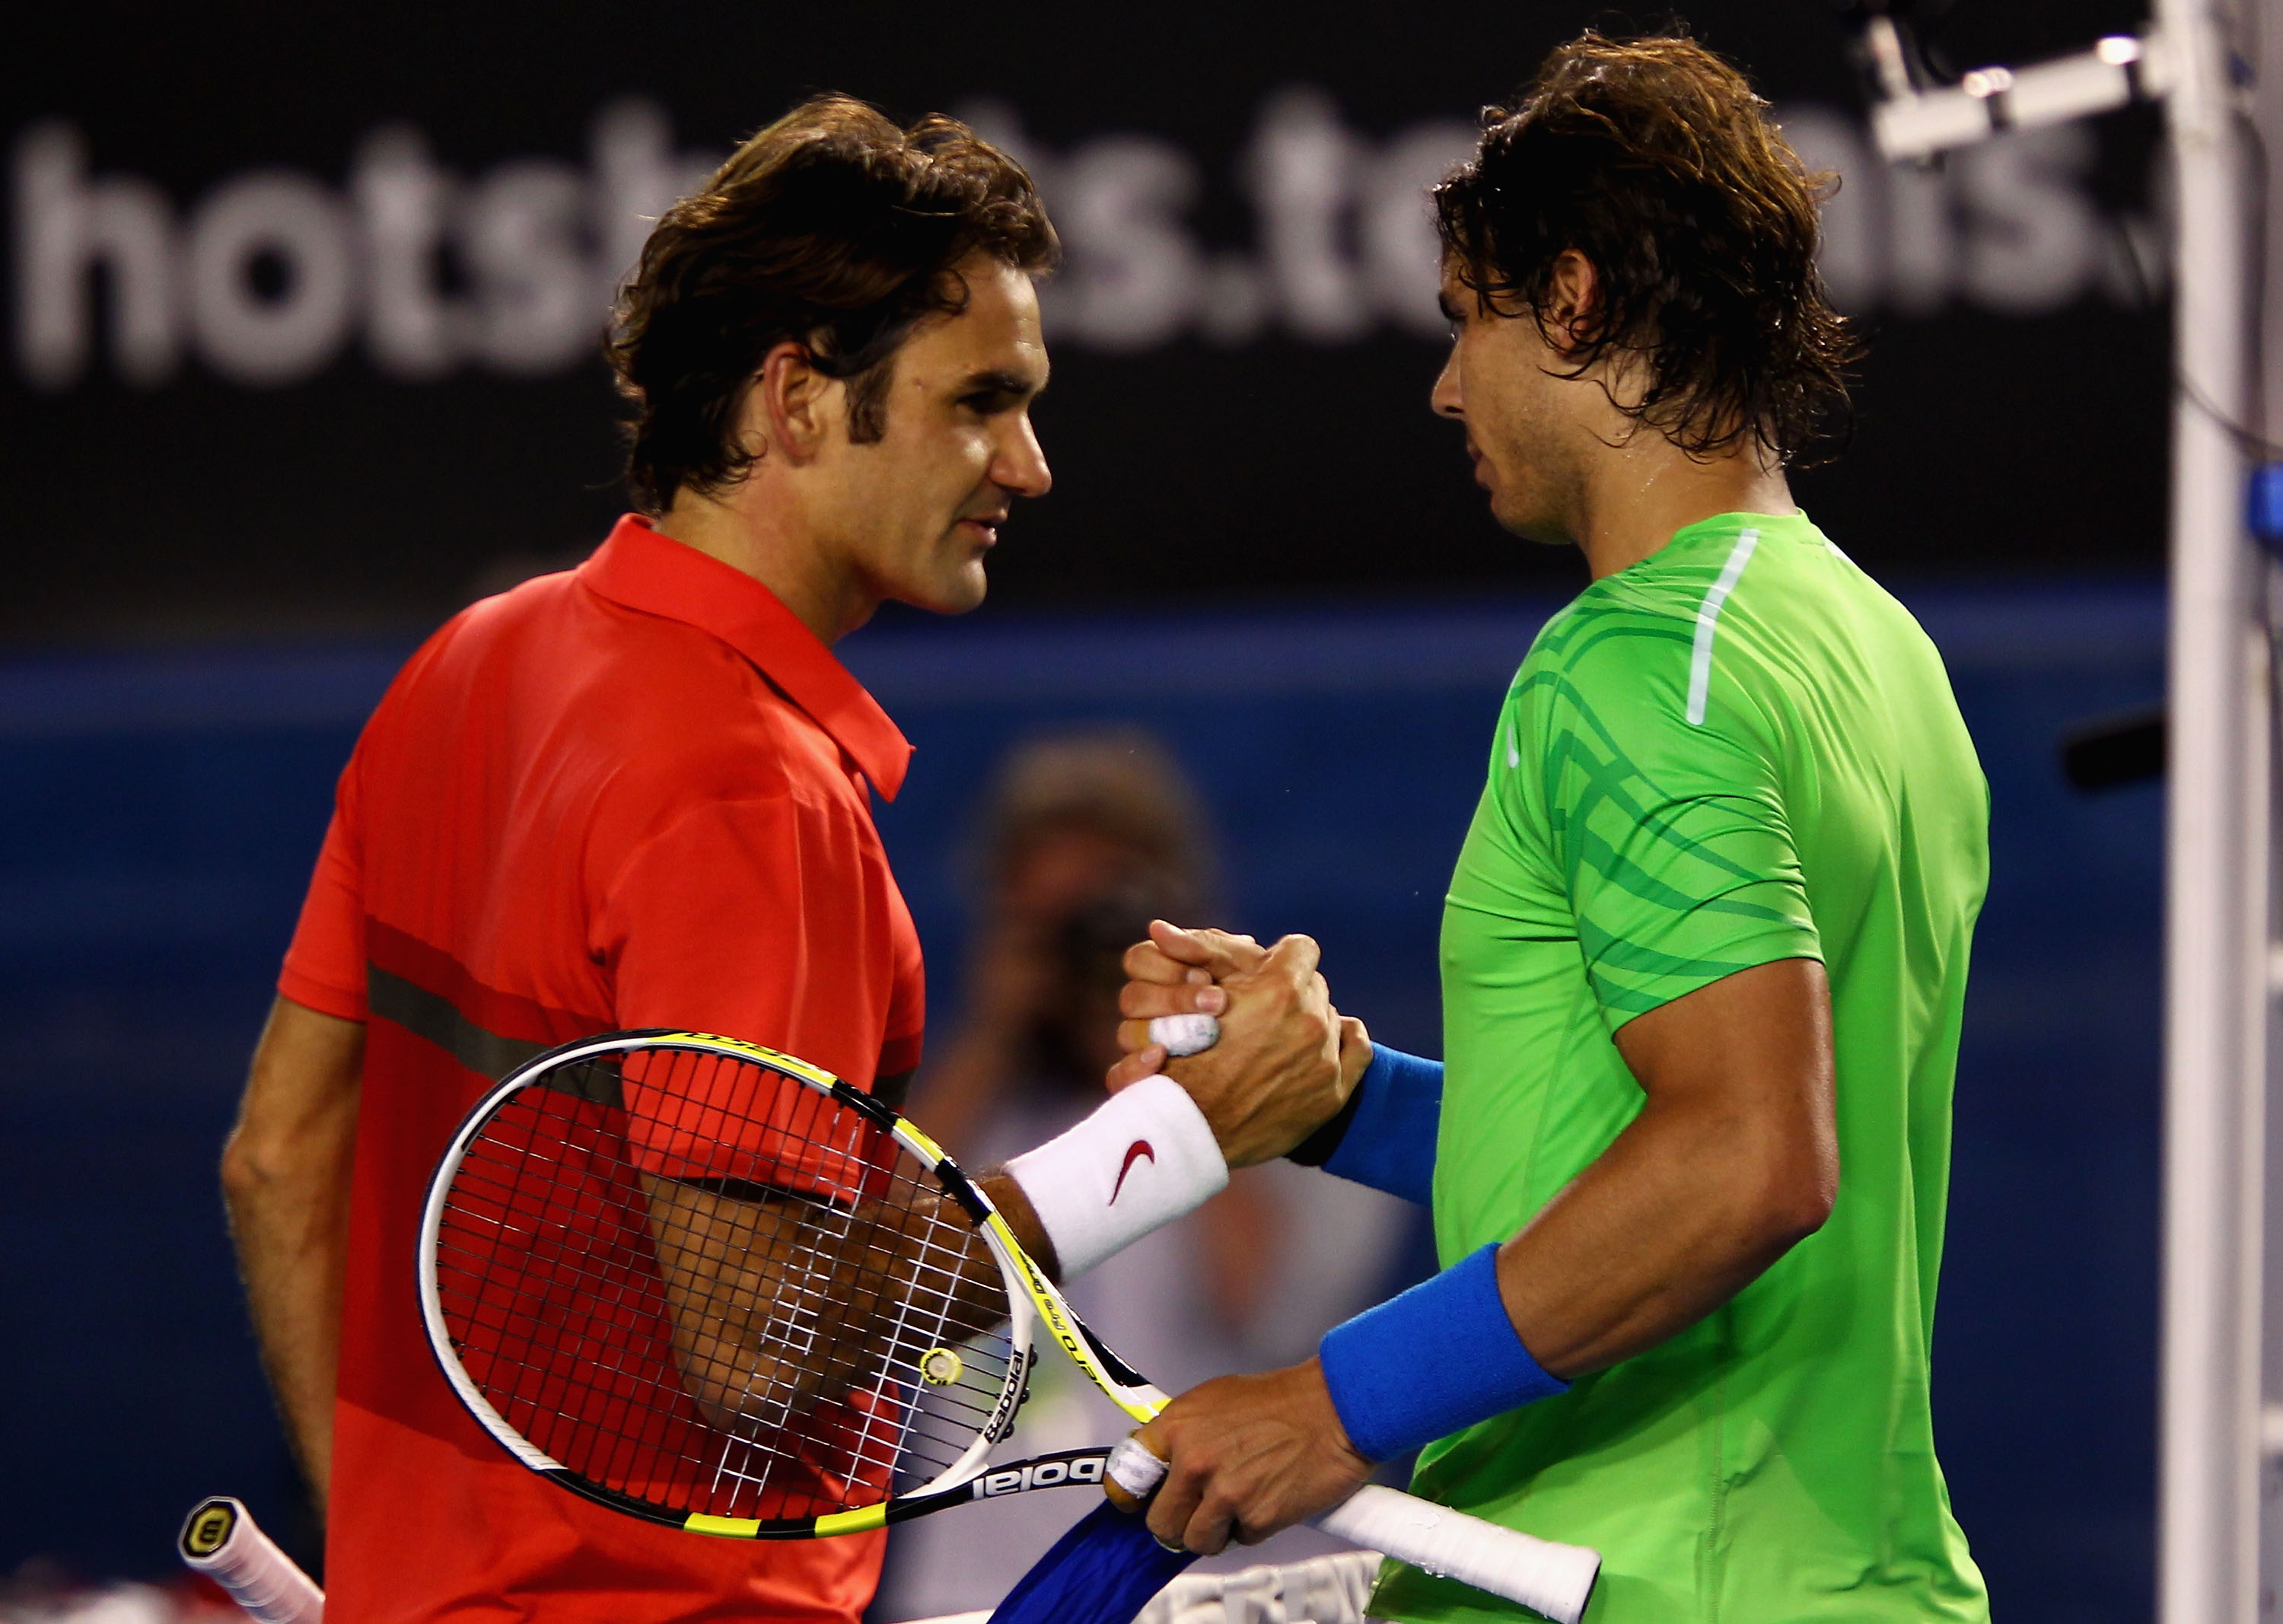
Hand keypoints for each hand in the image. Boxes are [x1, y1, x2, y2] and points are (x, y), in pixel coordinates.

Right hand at [1109, 921, 1359, 1166]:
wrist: (1188, 1130)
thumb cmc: (1182, 1063)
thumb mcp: (1188, 999)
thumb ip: (1206, 960)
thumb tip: (1179, 931)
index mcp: (1278, 989)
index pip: (1300, 948)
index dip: (1280, 958)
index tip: (1267, 972)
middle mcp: (1309, 1019)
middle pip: (1314, 984)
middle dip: (1292, 992)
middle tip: (1266, 1013)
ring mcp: (1324, 1058)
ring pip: (1329, 1016)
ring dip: (1308, 1022)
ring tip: (1280, 1040)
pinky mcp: (1333, 1092)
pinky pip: (1359, 1046)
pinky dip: (1345, 1040)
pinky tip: (1329, 1043)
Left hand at [1131, 1359, 1372, 1553]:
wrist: (1334, 1408)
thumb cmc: (1279, 1401)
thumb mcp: (1214, 1400)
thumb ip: (1182, 1434)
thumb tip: (1158, 1464)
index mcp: (1176, 1426)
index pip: (1125, 1479)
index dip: (1131, 1498)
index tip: (1137, 1504)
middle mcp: (1193, 1461)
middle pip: (1159, 1523)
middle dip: (1178, 1522)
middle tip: (1200, 1510)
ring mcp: (1224, 1492)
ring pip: (1195, 1541)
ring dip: (1214, 1532)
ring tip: (1238, 1504)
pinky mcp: (1257, 1517)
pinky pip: (1239, 1540)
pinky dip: (1251, 1527)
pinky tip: (1268, 1498)